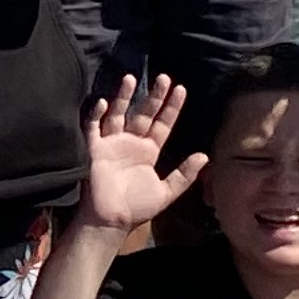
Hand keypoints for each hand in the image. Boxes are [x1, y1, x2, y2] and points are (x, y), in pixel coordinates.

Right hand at [77, 74, 202, 232]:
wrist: (111, 221)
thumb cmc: (136, 208)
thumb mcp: (166, 192)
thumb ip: (184, 175)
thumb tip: (204, 156)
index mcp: (148, 151)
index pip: (162, 123)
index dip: (171, 107)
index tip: (181, 89)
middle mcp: (131, 143)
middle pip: (143, 113)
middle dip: (154, 96)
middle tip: (164, 77)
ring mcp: (112, 144)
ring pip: (118, 114)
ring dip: (124, 97)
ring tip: (131, 79)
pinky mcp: (94, 149)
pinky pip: (94, 127)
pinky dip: (97, 115)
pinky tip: (103, 102)